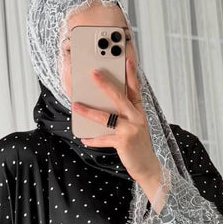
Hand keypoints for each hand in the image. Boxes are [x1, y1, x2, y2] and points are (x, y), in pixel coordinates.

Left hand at [72, 57, 161, 184]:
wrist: (146, 165)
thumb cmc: (136, 143)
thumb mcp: (132, 124)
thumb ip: (120, 113)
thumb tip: (98, 104)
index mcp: (138, 109)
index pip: (135, 86)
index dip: (131, 72)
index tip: (126, 57)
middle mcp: (136, 116)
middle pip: (119, 96)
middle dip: (105, 83)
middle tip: (93, 73)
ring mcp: (131, 129)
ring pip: (106, 117)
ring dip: (89, 111)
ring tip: (76, 106)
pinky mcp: (124, 142)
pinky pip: (103, 138)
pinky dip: (92, 139)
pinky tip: (84, 138)